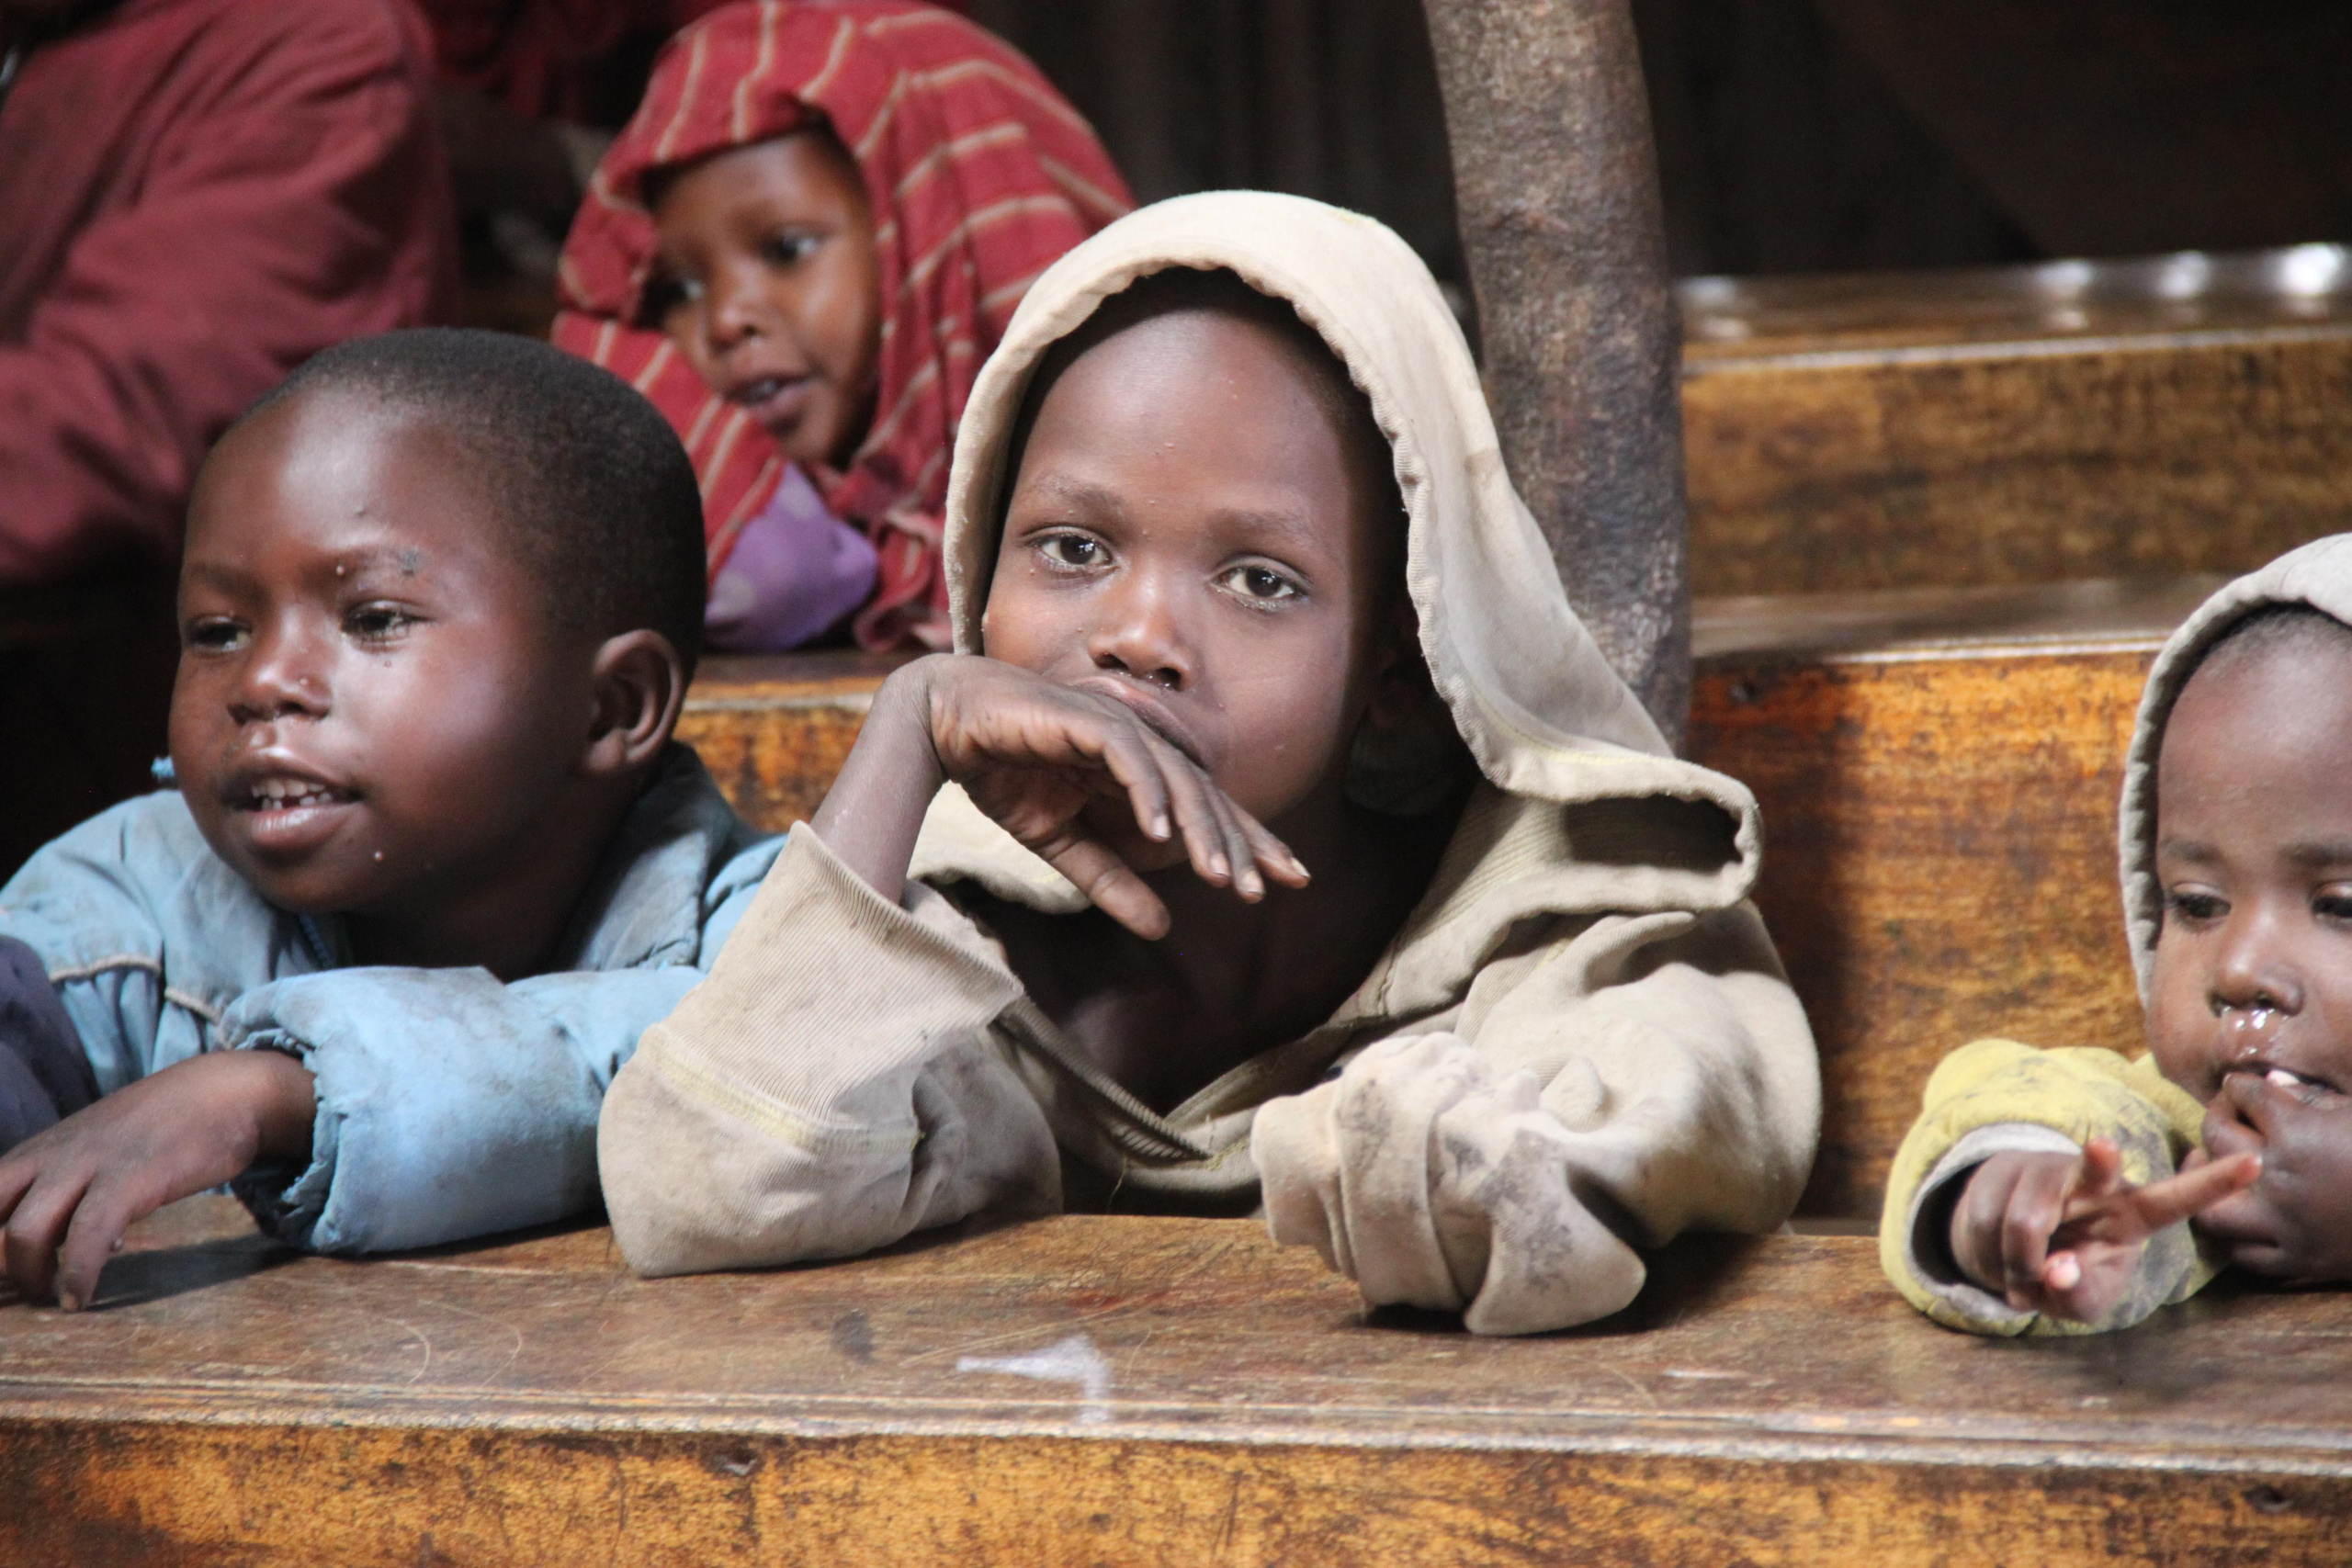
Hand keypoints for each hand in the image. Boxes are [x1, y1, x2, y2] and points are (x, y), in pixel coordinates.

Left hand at [0, 1051, 314, 1309]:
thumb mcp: (98, 1151)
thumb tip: (64, 1250)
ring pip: (24, 1231)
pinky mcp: (132, 1179)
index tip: (3, 1273)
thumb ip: (71, 1193)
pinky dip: (77, 1274)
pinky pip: (88, 1236)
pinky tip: (81, 1297)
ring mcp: (90, 1165)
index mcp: (38, 1151)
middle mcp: (52, 1155)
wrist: (223, 1092)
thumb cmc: (163, 1127)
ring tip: (48, 1297)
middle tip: (17, 1292)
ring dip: (27, 1277)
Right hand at [817, 656, 1306, 938]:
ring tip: (1222, 876)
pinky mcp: (1087, 717)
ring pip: (1176, 780)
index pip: (1205, 810)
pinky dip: (1147, 793)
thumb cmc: (1004, 772)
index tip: (1287, 882)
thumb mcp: (1062, 845)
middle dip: (1243, 841)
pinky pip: (1128, 758)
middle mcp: (1141, 746)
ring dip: (1200, 829)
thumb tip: (1164, 929)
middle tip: (1274, 887)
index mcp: (1140, 773)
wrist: (944, 723)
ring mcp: (1118, 727)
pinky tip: (1163, 835)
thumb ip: (1111, 881)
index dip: (1247, 843)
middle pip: (1206, 796)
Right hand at [1948, 1137, 2259, 1321]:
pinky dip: (1991, 1261)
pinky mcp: (1999, 1176)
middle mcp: (2091, 1185)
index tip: (2256, 1165)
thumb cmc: (2065, 1270)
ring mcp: (2041, 1174)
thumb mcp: (2083, 1300)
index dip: (2215, 1184)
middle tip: (2105, 1148)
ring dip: (2018, 1267)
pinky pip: (1989, 1229)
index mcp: (2130, 1213)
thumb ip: (2079, 1295)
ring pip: (2025, 1226)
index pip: (2177, 1199)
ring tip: (2025, 1279)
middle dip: (2101, 1160)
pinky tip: (2001, 1260)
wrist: (2002, 1245)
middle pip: (2097, 1168)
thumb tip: (2055, 1269)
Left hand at [2192, 1072, 2351, 1280]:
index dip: (2240, 1087)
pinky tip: (2243, 1219)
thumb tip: (2273, 1083)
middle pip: (2215, 1138)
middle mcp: (2278, 1176)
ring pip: (2211, 1205)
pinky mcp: (2298, 1262)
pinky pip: (2243, 1254)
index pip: (2242, 1094)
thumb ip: (2315, 1096)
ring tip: (2213, 1171)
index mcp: (2297, 1132)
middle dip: (2217, 1121)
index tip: (2244, 1089)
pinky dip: (2237, 1236)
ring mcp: (2283, 1224)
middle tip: (2228, 1119)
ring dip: (2208, 1185)